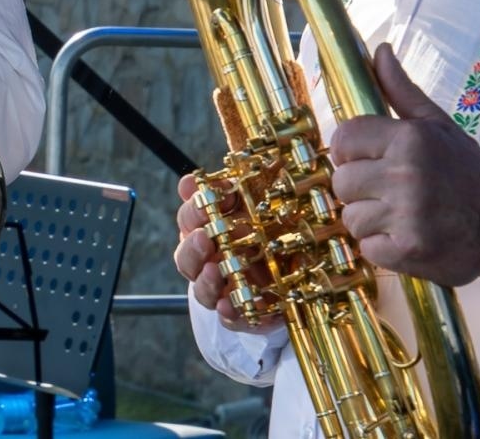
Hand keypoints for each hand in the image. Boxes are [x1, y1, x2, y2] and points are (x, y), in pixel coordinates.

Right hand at [173, 174, 279, 333]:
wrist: (293, 273)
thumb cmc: (271, 229)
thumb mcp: (258, 202)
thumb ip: (233, 188)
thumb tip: (217, 163)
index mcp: (208, 229)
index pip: (189, 218)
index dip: (193, 208)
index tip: (202, 196)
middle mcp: (209, 260)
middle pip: (186, 255)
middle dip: (193, 246)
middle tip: (204, 237)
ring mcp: (223, 288)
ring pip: (200, 288)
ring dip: (205, 279)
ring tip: (216, 270)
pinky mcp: (241, 313)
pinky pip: (228, 317)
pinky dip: (227, 312)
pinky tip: (229, 304)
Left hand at [328, 44, 479, 286]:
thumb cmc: (467, 172)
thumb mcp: (437, 125)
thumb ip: (401, 89)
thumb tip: (379, 50)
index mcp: (408, 138)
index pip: (342, 139)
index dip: (348, 152)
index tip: (366, 161)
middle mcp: (404, 174)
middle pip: (342, 182)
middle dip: (360, 190)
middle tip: (390, 192)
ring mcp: (406, 214)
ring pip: (350, 217)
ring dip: (371, 221)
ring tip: (402, 215)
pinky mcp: (407, 250)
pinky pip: (367, 247)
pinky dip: (383, 248)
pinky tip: (408, 237)